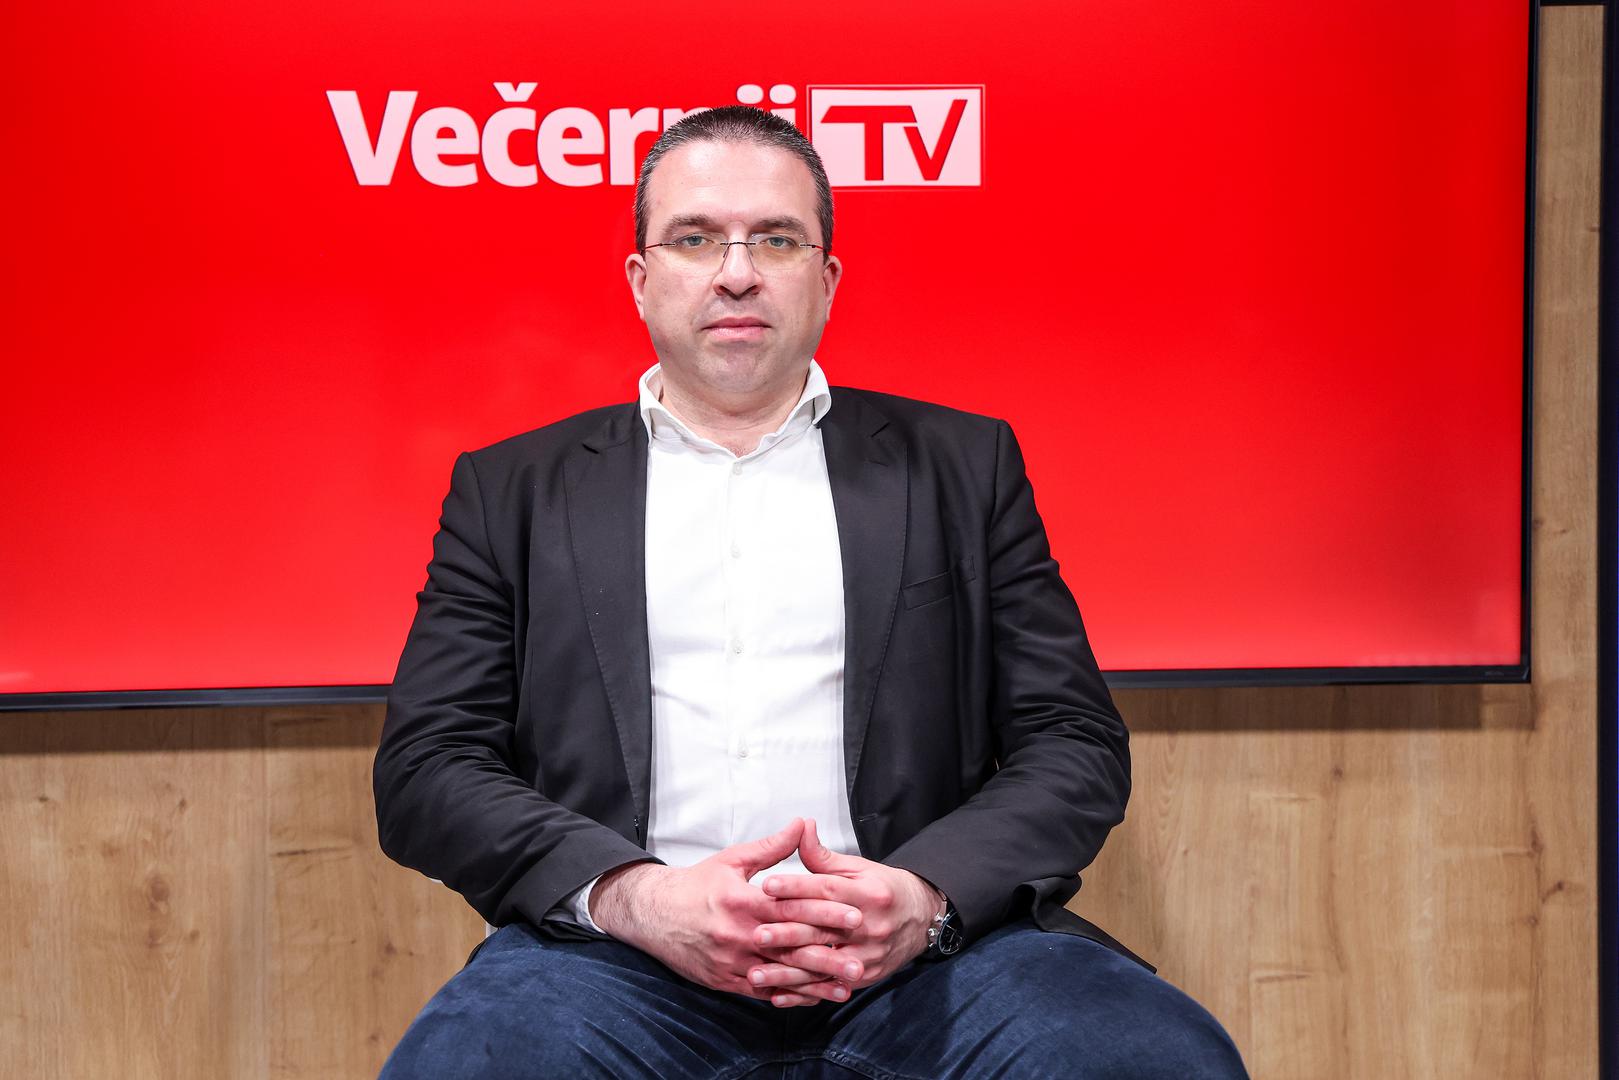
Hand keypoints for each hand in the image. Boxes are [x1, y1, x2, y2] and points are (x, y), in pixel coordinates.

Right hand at [588, 818, 863, 1001]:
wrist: (653, 915)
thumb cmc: (696, 884)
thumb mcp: (733, 859)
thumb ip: (772, 847)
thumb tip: (803, 824)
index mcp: (742, 901)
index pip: (791, 908)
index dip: (825, 912)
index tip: (855, 915)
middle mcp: (737, 935)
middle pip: (790, 947)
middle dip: (827, 955)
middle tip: (859, 960)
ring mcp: (731, 962)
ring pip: (779, 976)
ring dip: (814, 983)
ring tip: (845, 988)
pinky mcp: (724, 981)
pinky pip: (762, 992)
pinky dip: (789, 995)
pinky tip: (813, 998)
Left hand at [747, 818, 943, 1006]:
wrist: (921, 918)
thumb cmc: (883, 888)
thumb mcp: (858, 867)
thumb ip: (824, 856)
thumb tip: (801, 828)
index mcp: (869, 894)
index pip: (827, 891)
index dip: (796, 887)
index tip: (767, 886)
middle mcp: (871, 926)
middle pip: (823, 930)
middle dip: (787, 933)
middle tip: (756, 934)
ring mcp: (870, 955)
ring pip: (823, 965)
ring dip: (788, 972)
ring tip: (756, 972)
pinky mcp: (867, 977)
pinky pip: (830, 988)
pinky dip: (803, 994)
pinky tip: (777, 996)